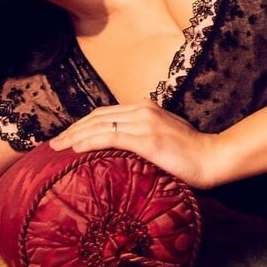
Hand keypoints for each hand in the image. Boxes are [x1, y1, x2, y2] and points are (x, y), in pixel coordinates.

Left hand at [48, 101, 225, 189]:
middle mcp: (142, 110)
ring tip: (57, 147)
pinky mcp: (147, 139)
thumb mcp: (164, 138)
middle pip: (97, 117)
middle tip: (53, 144)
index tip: (66, 136)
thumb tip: (122, 150)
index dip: (82, 124)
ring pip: (99, 126)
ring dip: (74, 136)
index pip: (104, 114)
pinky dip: (90, 142)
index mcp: (145, 108)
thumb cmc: (191, 154)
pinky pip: (110, 138)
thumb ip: (143, 137)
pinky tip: (75, 149)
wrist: (213, 158)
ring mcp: (145, 123)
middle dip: (72, 129)